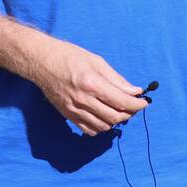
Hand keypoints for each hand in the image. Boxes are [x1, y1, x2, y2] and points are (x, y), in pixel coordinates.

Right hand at [27, 37, 146, 134]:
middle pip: (115, 117)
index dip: (138, 104)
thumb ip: (117, 79)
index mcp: (92, 83)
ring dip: (116, 121)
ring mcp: (74, 110)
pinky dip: (101, 127)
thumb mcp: (96, 61)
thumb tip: (135, 91)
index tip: (144, 102)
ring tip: (118, 110)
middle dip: (129, 113)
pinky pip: (89, 130)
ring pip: (104, 126)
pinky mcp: (68, 115)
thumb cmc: (69, 56)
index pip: (122, 102)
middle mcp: (83, 99)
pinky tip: (103, 116)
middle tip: (133, 105)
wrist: (41, 61)